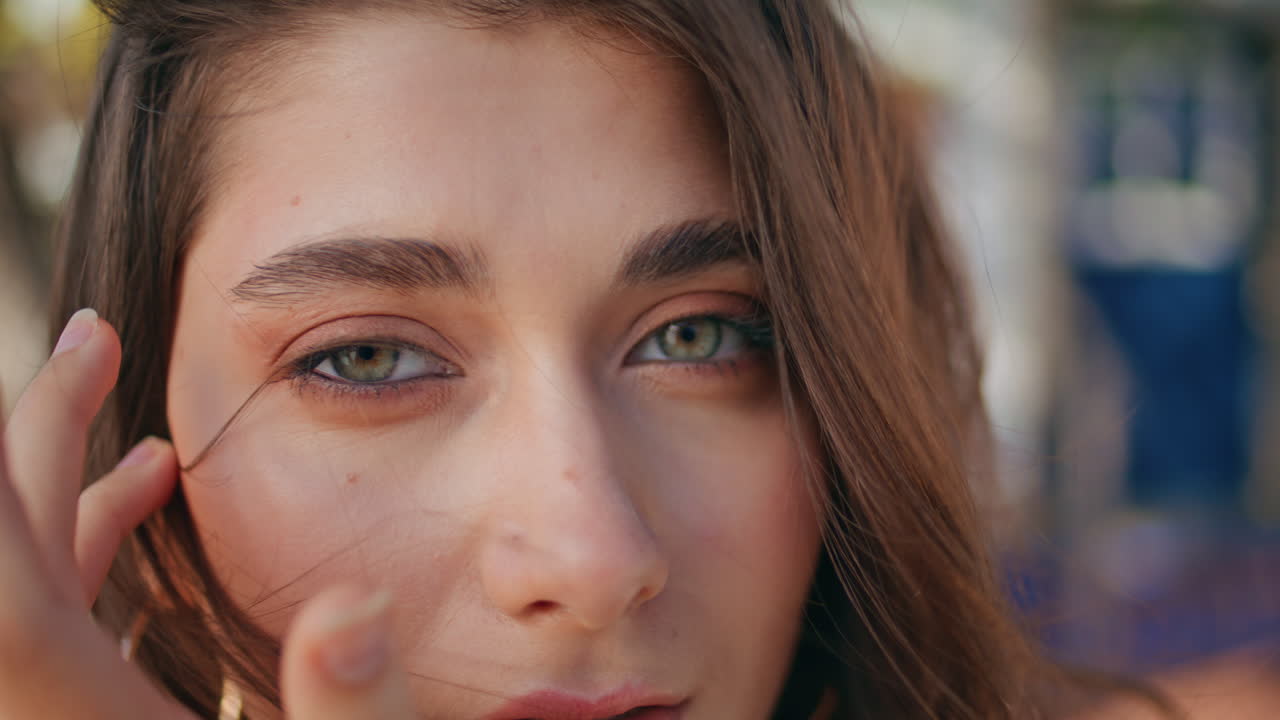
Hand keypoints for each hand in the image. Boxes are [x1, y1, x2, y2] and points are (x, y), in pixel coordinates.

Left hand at [0, 309, 416, 718]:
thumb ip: (354, 706)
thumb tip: (352, 607)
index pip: (10, 589)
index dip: (32, 449)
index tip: (88, 347)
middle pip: (6, 564)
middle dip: (40, 435)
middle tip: (91, 340)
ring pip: (25, 589)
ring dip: (68, 495)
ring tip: (153, 447)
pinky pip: (50, 619)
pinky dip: (87, 550)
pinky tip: (157, 519)